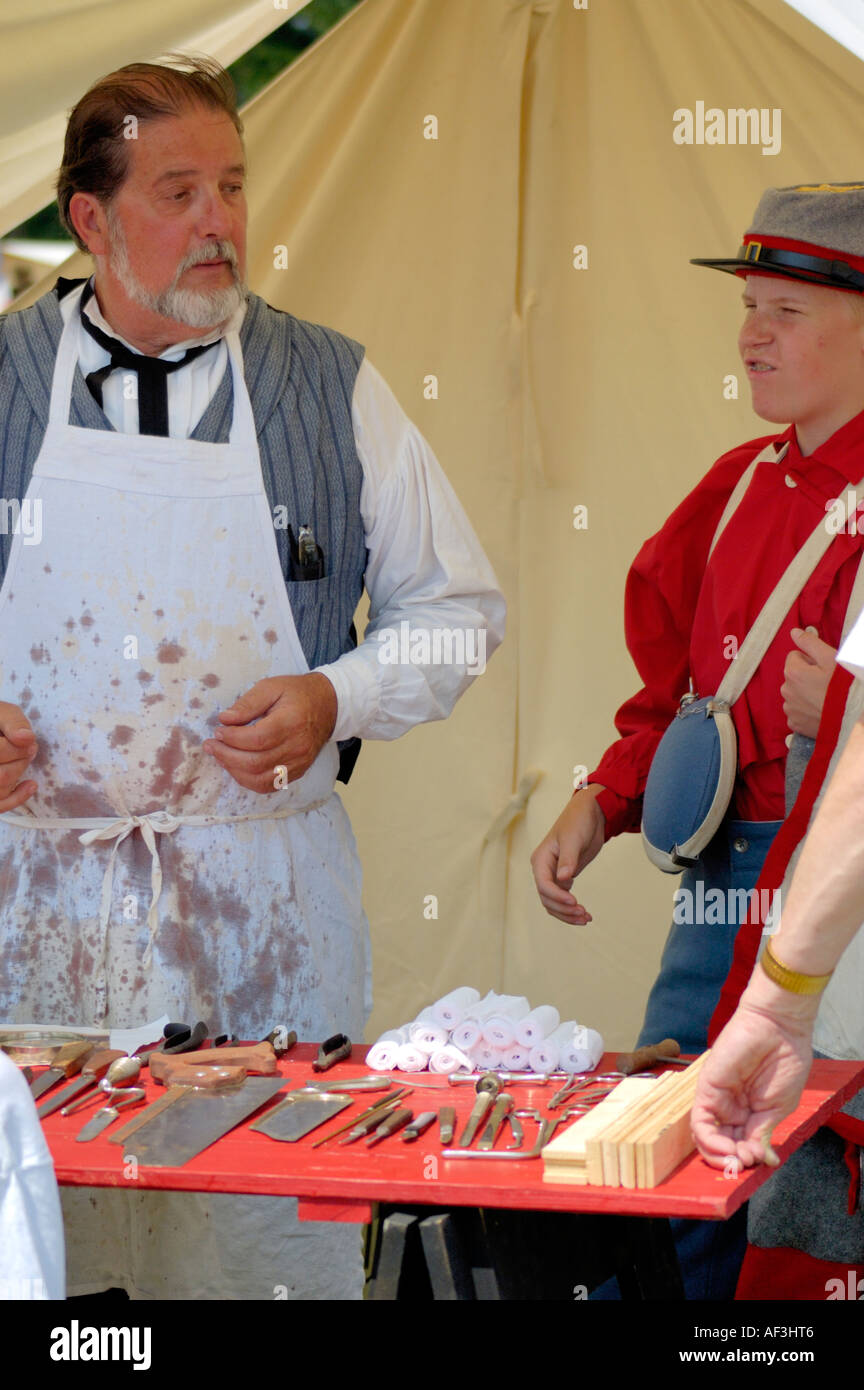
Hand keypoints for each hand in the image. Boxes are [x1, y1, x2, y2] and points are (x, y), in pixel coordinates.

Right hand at [0, 702, 37, 811]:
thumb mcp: (1, 712)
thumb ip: (13, 721)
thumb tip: (27, 738)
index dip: (18, 747)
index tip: (26, 739)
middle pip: (2, 776)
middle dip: (21, 760)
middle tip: (27, 749)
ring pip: (1, 789)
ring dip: (20, 773)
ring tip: (23, 758)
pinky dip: (18, 797)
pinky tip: (30, 784)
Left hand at [203, 673, 337, 792]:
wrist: (329, 706)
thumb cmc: (297, 693)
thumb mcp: (272, 686)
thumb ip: (248, 703)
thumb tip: (225, 719)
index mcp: (291, 722)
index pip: (257, 739)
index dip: (233, 738)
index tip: (219, 730)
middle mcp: (297, 747)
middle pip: (256, 763)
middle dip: (227, 756)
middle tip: (211, 745)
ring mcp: (299, 763)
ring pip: (260, 779)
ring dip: (235, 771)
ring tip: (221, 756)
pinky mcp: (298, 772)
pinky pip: (269, 786)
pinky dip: (249, 780)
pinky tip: (237, 767)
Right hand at [530, 786, 605, 923]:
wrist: (590, 815)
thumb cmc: (578, 822)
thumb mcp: (573, 839)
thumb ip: (568, 859)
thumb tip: (564, 879)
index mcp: (541, 859)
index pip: (544, 885)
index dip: (558, 897)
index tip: (575, 902)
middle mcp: (543, 870)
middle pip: (547, 899)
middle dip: (564, 909)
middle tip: (584, 914)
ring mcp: (553, 875)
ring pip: (553, 903)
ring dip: (567, 914)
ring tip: (586, 918)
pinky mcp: (564, 878)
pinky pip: (562, 899)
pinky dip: (571, 909)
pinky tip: (584, 914)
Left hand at [691, 990, 815, 1169]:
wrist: (779, 1029)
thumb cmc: (785, 1062)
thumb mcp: (778, 1107)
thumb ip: (763, 1132)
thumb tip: (764, 1160)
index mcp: (749, 1112)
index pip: (740, 1144)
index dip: (748, 1158)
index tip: (761, 1163)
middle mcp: (730, 1108)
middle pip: (722, 1144)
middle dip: (734, 1160)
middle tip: (747, 1163)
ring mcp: (717, 1100)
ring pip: (707, 1138)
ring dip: (721, 1156)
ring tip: (739, 1158)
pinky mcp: (706, 1090)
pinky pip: (701, 1123)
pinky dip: (710, 1142)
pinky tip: (729, 1149)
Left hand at [782, 626, 835, 738]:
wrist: (853, 718)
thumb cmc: (844, 687)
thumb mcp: (831, 658)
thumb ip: (809, 643)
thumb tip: (794, 632)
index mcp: (793, 672)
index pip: (794, 657)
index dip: (810, 660)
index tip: (824, 668)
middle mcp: (786, 691)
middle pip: (794, 676)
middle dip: (807, 677)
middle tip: (827, 684)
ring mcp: (790, 709)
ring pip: (795, 694)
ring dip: (806, 694)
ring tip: (826, 698)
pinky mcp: (796, 725)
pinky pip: (797, 713)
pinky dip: (806, 712)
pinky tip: (821, 711)